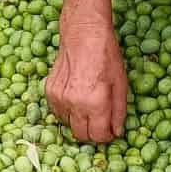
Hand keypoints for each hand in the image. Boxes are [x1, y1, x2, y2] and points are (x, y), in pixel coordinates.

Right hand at [46, 10, 126, 142]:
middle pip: (81, 135)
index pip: (98, 136)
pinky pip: (58, 113)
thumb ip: (119, 112)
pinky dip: (68, 112)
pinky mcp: (49, 92)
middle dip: (93, 134)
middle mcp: (74, 104)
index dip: (107, 137)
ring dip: (79, 123)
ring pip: (68, 125)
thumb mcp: (121, 84)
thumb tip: (116, 132)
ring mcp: (58, 98)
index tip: (110, 131)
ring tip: (89, 107)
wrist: (83, 34)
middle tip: (101, 123)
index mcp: (95, 103)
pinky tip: (77, 100)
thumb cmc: (106, 55)